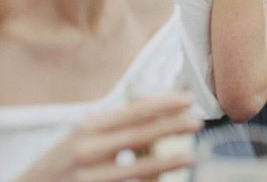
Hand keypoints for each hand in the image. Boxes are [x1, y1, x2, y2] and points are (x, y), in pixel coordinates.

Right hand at [17, 92, 200, 181]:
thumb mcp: (82, 136)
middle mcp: (87, 150)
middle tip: (198, 121)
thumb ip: (114, 126)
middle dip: (171, 127)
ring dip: (166, 162)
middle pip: (139, 136)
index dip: (163, 104)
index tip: (188, 98)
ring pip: (136, 170)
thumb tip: (156, 110)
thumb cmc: (62, 162)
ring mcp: (88, 178)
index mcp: (88, 127)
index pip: (133, 111)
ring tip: (190, 156)